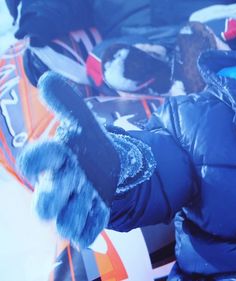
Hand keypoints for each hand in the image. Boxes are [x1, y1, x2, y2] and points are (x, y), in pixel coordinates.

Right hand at [17, 72, 120, 246]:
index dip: (34, 161)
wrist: (108, 170)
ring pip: (66, 216)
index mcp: (56, 159)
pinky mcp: (92, 216)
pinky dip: (89, 228)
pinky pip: (87, 228)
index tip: (32, 162)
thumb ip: (68, 104)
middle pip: (48, 195)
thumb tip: (48, 78)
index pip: (39, 159)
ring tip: (86, 202)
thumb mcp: (84, 124)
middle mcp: (60, 183)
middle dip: (48, 199)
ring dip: (72, 214)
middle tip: (50, 201)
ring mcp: (76, 202)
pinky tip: (95, 221)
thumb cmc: (88, 147)